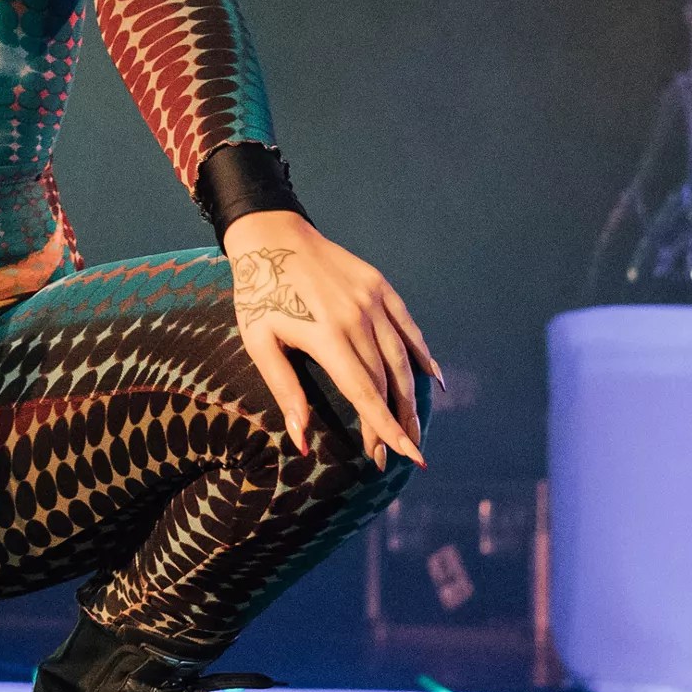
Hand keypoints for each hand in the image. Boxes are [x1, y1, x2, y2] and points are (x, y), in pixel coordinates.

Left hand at [222, 211, 436, 471]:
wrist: (271, 235)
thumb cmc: (258, 293)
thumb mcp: (260, 343)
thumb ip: (285, 391)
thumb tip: (300, 440)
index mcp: (326, 336)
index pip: (364, 393)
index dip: (384, 428)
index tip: (400, 456)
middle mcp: (356, 319)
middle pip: (385, 382)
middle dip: (393, 422)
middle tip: (397, 456)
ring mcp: (372, 301)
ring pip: (401, 359)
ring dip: (410, 398)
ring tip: (414, 429)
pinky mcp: (380, 286)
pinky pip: (408, 327)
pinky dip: (422, 355)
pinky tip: (433, 380)